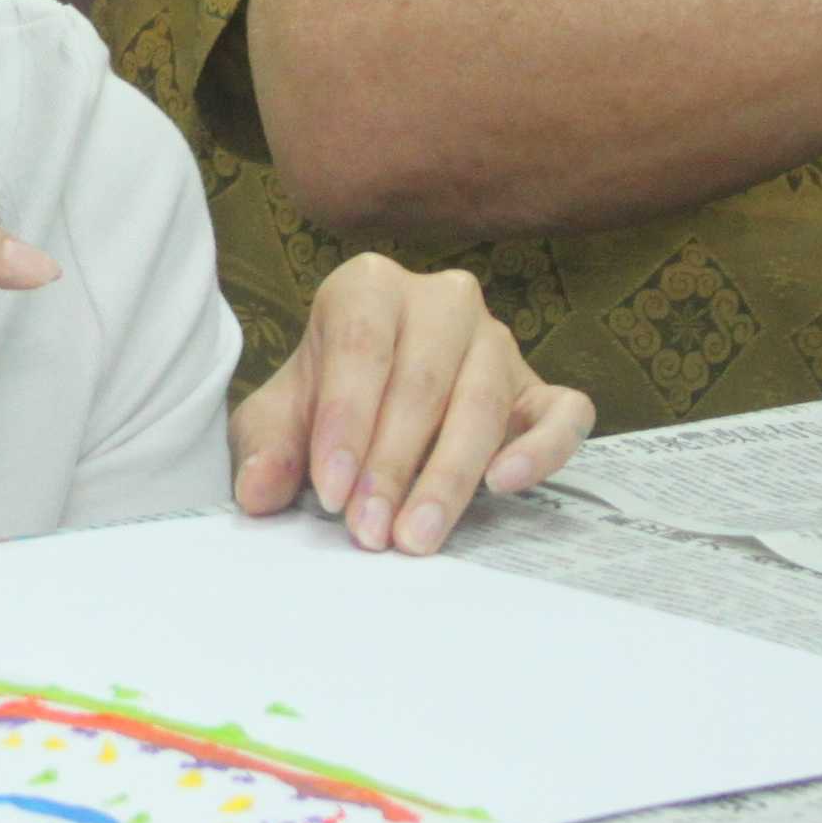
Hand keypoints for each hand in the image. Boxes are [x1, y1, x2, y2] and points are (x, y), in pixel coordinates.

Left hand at [228, 253, 590, 550]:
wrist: (372, 407)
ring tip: (416, 536)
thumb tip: (258, 491)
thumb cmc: (326, 407)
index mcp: (369, 287)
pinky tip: (505, 485)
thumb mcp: (280, 422)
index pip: (361, 347)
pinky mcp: (541, 389)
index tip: (331, 493)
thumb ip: (266, 450)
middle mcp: (441, 301)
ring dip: (448, 476)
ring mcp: (498, 341)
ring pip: (482, 402)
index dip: (345, 423)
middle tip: (370, 530)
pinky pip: (563, 414)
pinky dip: (542, 449)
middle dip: (392, 464)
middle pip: (421, 381)